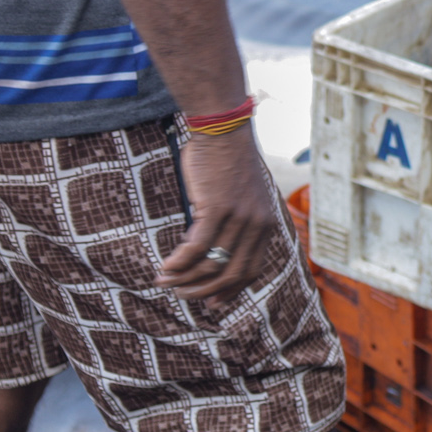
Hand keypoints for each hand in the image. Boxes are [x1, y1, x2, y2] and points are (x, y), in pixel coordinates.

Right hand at [158, 130, 280, 302]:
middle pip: (231, 273)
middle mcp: (257, 224)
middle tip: (182, 295)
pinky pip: (195, 247)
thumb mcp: (242, 196)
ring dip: (185, 279)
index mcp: (266, 223)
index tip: (214, 302)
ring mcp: (238, 217)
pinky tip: (165, 268)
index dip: (231, 290)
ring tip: (165, 282)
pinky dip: (178, 263)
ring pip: (211, 264)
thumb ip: (237, 223)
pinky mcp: (217, 209)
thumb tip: (213, 250)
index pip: (252, 270)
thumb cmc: (227, 160)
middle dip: (204, 291)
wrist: (223, 128)